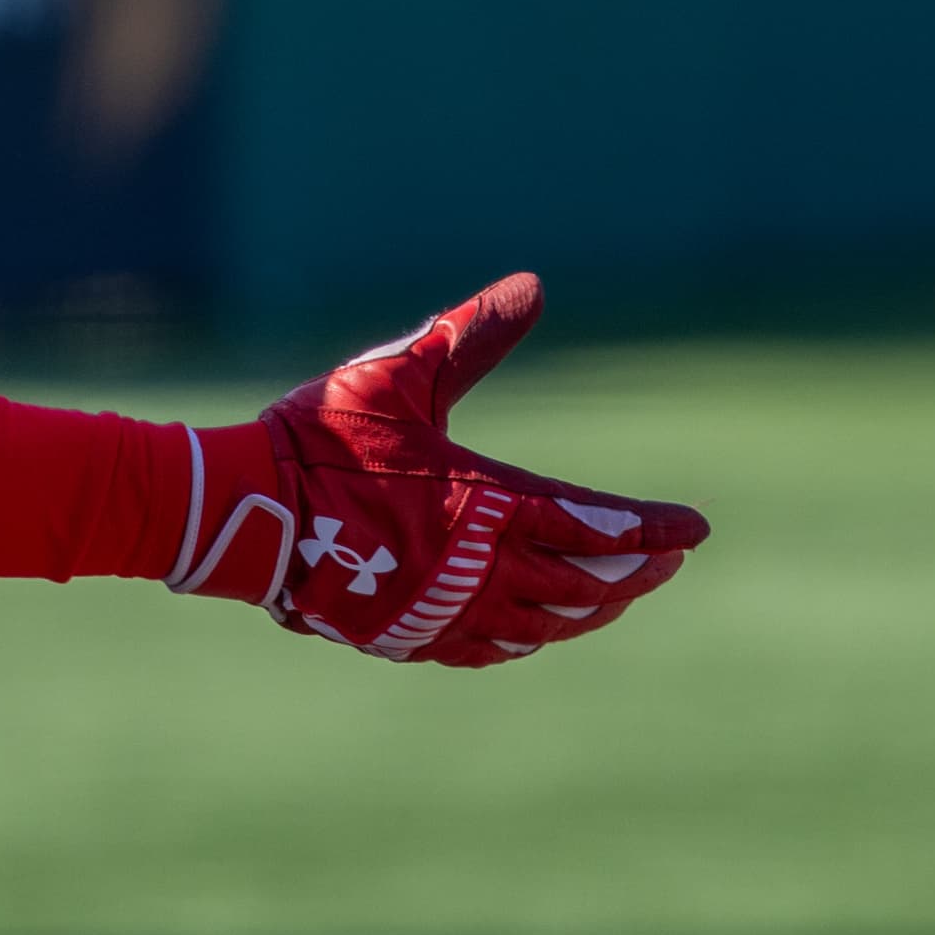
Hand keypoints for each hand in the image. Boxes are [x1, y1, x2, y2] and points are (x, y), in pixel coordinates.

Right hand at [172, 275, 703, 665]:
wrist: (241, 513)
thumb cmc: (320, 438)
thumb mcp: (399, 376)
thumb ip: (469, 336)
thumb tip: (531, 285)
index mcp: (485, 504)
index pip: (595, 523)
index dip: (652, 529)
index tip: (694, 529)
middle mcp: (480, 569)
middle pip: (586, 583)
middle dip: (636, 571)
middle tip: (668, 560)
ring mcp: (445, 611)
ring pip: (546, 623)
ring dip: (592, 607)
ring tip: (616, 591)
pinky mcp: (409, 635)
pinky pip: (490, 649)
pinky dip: (530, 638)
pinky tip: (537, 629)